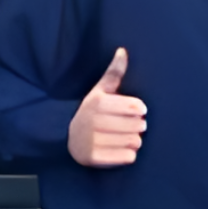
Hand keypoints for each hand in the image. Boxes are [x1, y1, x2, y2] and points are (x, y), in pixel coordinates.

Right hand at [68, 48, 145, 167]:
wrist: (68, 138)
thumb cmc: (92, 112)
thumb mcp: (100, 91)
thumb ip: (114, 73)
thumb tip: (123, 50)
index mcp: (97, 102)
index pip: (137, 108)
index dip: (139, 110)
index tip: (135, 111)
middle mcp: (93, 121)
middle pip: (138, 126)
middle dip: (137, 127)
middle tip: (127, 126)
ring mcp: (92, 141)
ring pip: (135, 142)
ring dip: (134, 141)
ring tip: (122, 137)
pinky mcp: (94, 158)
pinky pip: (128, 158)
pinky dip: (127, 155)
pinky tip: (117, 149)